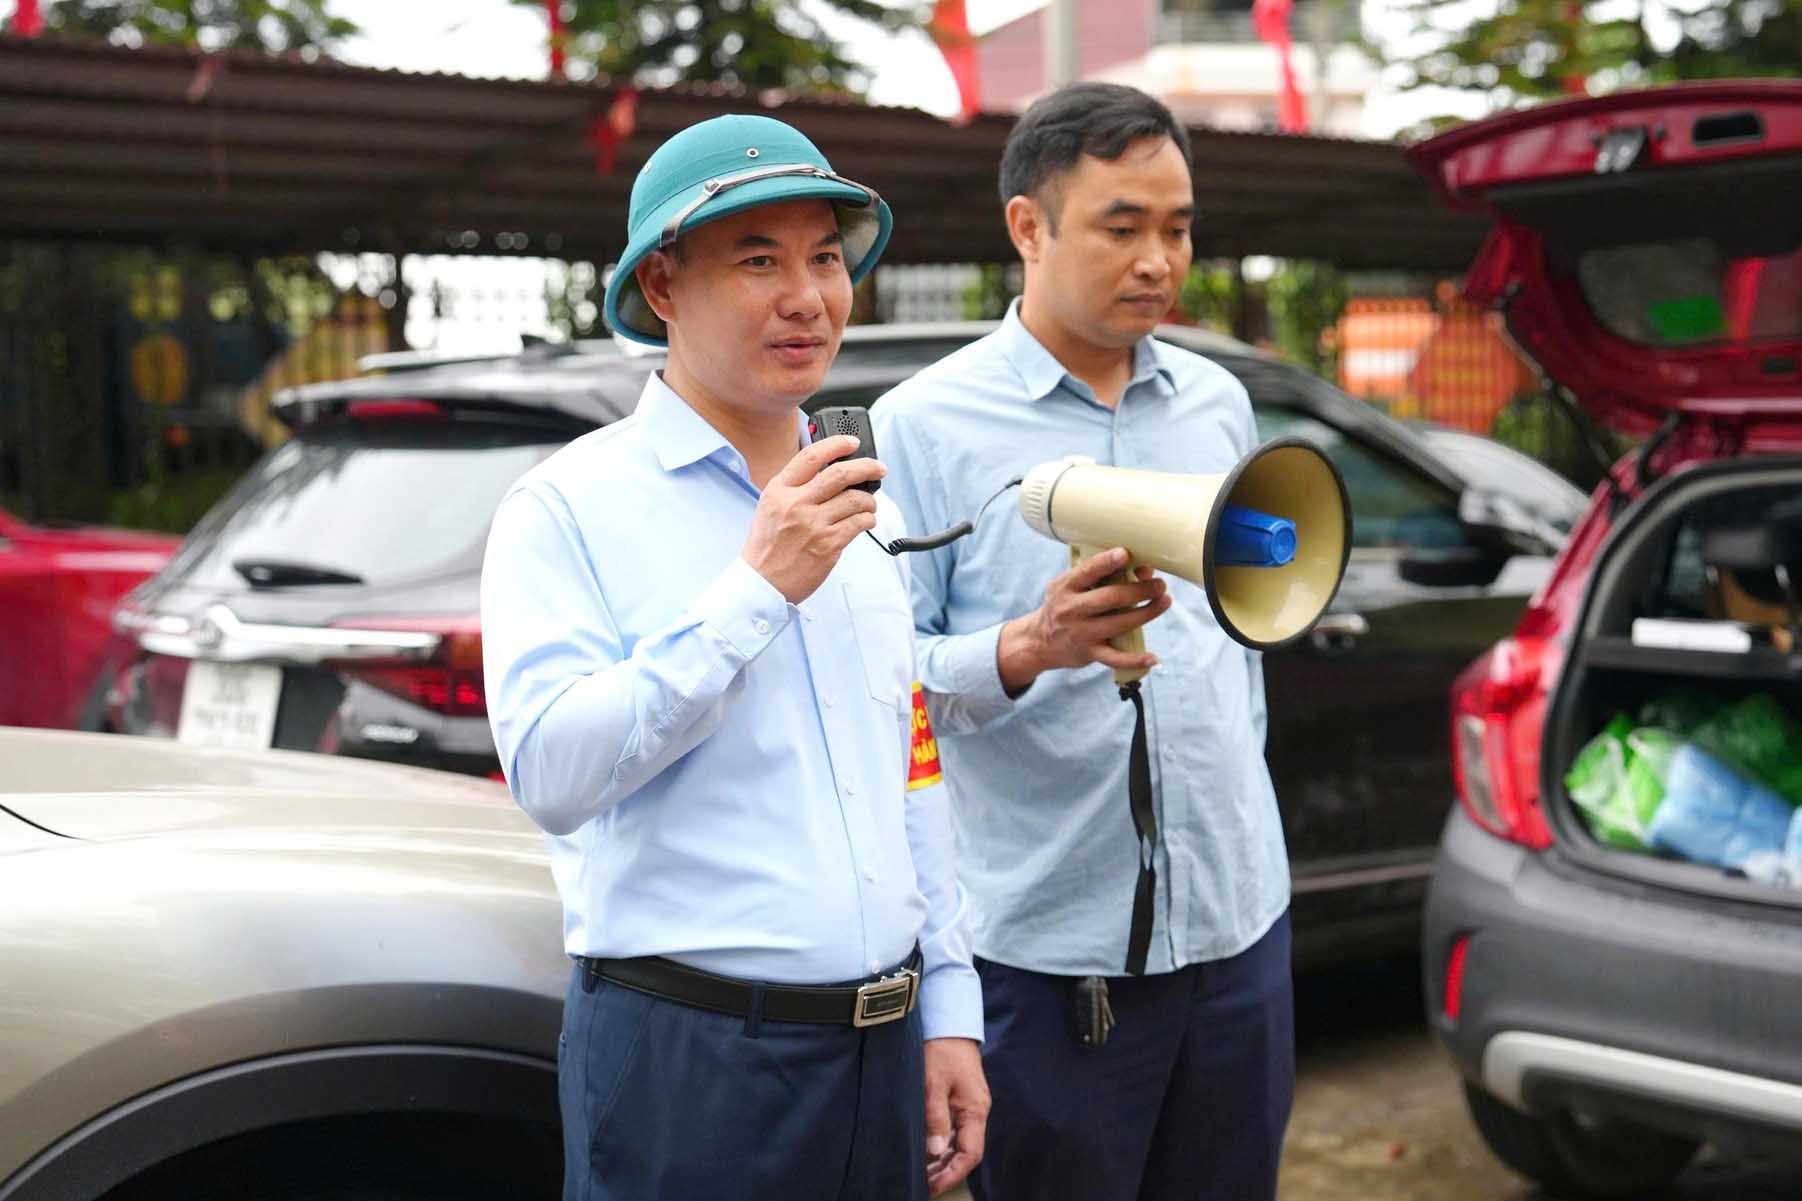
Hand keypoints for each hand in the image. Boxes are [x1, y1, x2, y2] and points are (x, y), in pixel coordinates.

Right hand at [740, 435, 884, 602]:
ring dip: (869, 501)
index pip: (811, 456)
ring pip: (856, 500)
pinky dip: (868, 520)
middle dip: (867, 467)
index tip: (852, 442)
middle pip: (841, 474)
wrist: (762, 582)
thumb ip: (795, 487)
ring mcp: (813, 525)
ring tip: (869, 505)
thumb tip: (829, 470)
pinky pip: (859, 524)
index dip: (837, 444)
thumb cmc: (767, 546)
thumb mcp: (771, 506)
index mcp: (780, 490)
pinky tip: (865, 522)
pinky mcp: (828, 545)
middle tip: (879, 468)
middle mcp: (796, 504)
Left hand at [923, 1036, 987, 1196]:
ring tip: (923, 1175)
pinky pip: (955, 1130)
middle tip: (923, 1187)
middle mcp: (976, 1110)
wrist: (948, 1022)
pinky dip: (942, 1144)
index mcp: (975, 1108)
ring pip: (960, 1142)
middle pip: (966, 1152)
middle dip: (946, 1172)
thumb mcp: (933, 1082)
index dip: (953, 1174)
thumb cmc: (941, 1049)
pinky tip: (928, 1152)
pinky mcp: (961, 1099)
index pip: (970, 1153)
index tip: (934, 1187)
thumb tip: (935, 1151)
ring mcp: (970, 1105)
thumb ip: (935, 1117)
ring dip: (943, 1160)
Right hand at [997, 547, 1170, 693]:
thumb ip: (1097, 575)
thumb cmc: (1063, 605)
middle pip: (1110, 598)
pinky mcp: (1089, 653)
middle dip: (1139, 590)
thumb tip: (1142, 566)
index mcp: (1066, 587)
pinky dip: (1135, 660)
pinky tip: (1153, 658)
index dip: (1106, 562)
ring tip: (1164, 602)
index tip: (1125, 554)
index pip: (1087, 572)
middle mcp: (1072, 610)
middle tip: (1159, 584)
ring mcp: (1081, 633)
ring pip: (1119, 624)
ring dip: (1147, 613)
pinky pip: (1115, 658)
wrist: (1039, 641)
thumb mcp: (1069, 585)